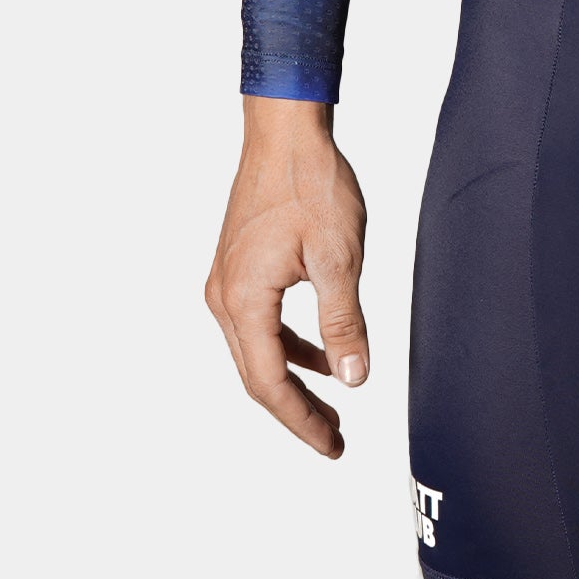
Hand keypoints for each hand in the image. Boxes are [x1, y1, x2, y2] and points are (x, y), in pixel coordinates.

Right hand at [205, 96, 369, 457]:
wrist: (285, 132)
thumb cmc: (311, 184)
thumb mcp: (338, 258)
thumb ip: (343, 323)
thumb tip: (353, 378)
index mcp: (243, 301)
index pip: (269, 383)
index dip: (301, 421)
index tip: (331, 446)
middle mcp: (224, 297)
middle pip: (258, 374)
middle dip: (297, 410)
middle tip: (334, 440)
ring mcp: (227, 281)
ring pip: (258, 350)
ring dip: (294, 380)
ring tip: (332, 408)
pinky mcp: (238, 267)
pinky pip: (260, 322)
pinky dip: (289, 345)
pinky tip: (321, 355)